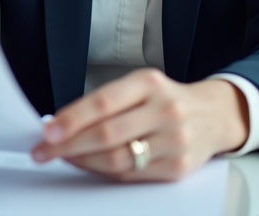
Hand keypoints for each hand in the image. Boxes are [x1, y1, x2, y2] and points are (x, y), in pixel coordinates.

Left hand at [30, 69, 248, 181]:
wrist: (214, 114)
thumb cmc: (166, 99)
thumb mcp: (140, 86)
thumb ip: (106, 102)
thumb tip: (61, 123)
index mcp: (149, 83)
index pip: (102, 103)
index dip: (71, 119)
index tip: (48, 130)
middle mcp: (164, 109)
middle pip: (107, 134)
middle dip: (69, 145)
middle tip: (45, 150)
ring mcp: (174, 140)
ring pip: (118, 160)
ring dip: (84, 162)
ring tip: (65, 159)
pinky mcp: (178, 167)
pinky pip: (133, 176)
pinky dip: (105, 173)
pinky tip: (91, 167)